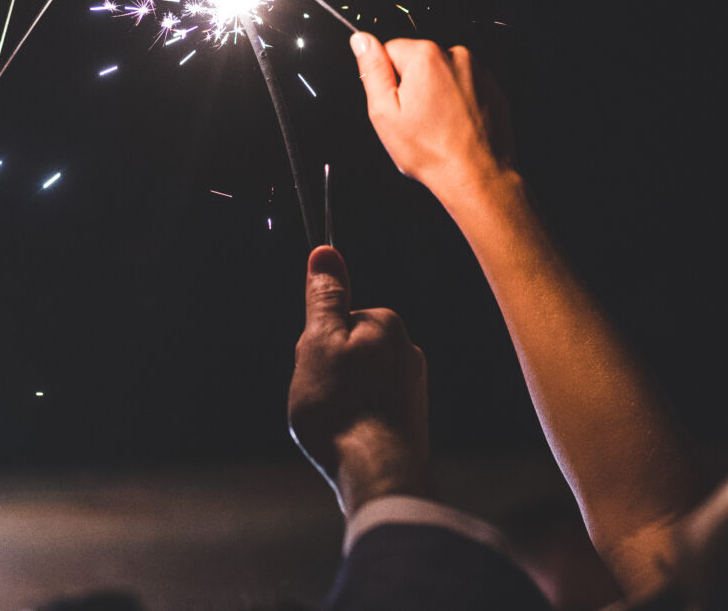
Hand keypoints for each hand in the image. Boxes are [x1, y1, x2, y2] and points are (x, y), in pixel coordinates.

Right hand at [288, 245, 429, 516]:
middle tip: (319, 396)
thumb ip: (324, 298)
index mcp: (385, 323)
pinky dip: (355, 419)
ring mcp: (412, 387)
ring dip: (340, 397)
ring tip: (333, 422)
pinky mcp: (410, 419)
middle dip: (327, 369)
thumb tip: (325, 252)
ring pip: (357, 380)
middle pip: (348, 348)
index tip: (315, 366)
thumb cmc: (342, 408)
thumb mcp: (318, 342)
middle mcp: (407, 350)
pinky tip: (348, 437)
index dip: (315, 342)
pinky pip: (370, 408)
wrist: (379, 476)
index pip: (336, 318)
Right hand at [350, 32, 513, 196]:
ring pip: (441, 74)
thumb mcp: (384, 111)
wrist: (476, 176)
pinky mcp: (493, 89)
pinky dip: (457, 102)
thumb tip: (362, 41)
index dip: (387, 80)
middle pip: (418, 61)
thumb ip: (372, 70)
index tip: (397, 104)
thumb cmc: (431, 150)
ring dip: (436, 94)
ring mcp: (479, 72)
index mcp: (426, 57)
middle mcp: (456, 55)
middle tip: (416, 119)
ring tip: (437, 126)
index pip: (390, 49)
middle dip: (413, 86)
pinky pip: (464, 87)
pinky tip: (453, 126)